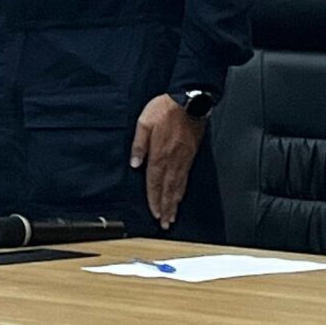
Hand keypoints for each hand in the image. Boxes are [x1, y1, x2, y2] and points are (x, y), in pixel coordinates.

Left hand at [129, 95, 205, 228]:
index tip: (154, 212)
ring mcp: (183, 159)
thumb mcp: (144, 122)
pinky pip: (186, 177)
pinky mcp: (191, 155)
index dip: (154, 199)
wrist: (190, 101)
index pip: (154, 182)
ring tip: (172, 215)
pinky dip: (183, 190)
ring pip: (178, 186)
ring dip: (175, 203)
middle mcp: (173, 160)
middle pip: (168, 189)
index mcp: (159, 153)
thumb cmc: (166, 109)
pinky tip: (181, 195)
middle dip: (166, 208)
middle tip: (165, 223)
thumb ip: (139, 144)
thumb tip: (135, 163)